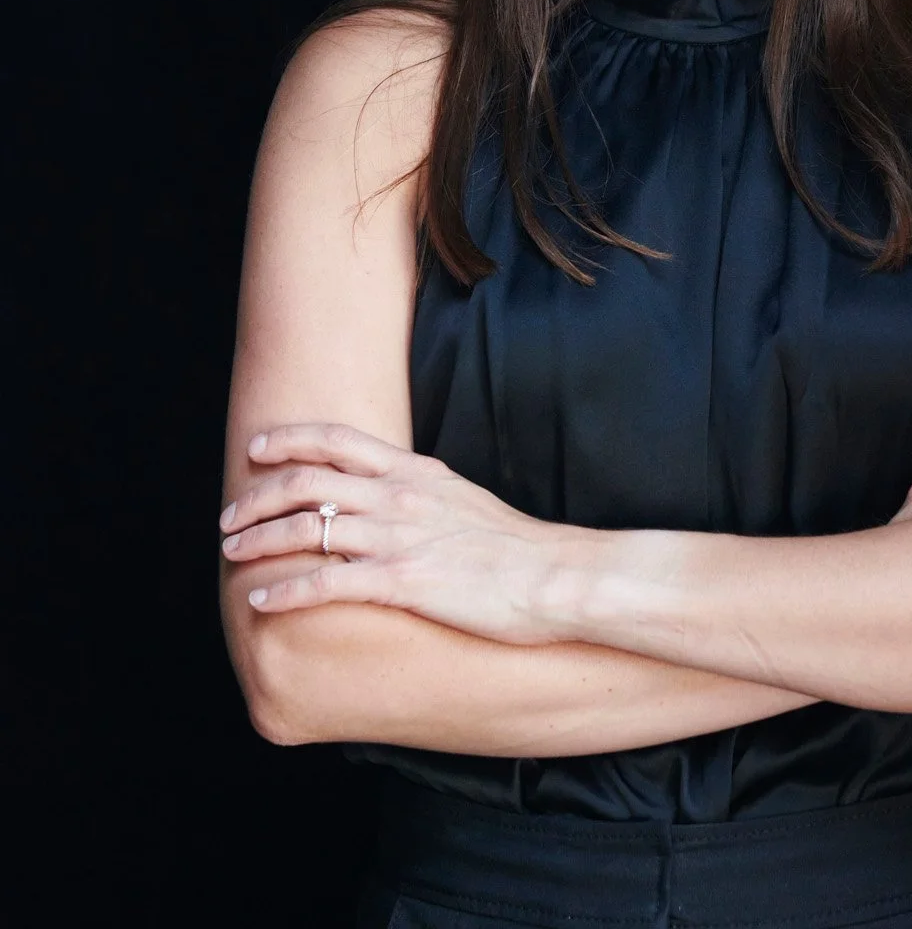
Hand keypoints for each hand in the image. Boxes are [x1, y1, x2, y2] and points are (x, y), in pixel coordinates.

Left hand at [220, 424, 573, 637]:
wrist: (553, 577)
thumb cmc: (513, 547)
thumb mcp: (462, 499)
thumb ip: (420, 492)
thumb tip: (389, 494)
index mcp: (414, 471)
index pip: (338, 441)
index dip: (290, 439)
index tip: (256, 447)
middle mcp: (399, 496)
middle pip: (308, 480)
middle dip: (258, 495)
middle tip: (229, 516)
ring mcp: (398, 537)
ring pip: (307, 527)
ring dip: (260, 540)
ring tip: (232, 553)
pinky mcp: (402, 581)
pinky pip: (327, 583)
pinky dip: (286, 591)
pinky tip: (260, 601)